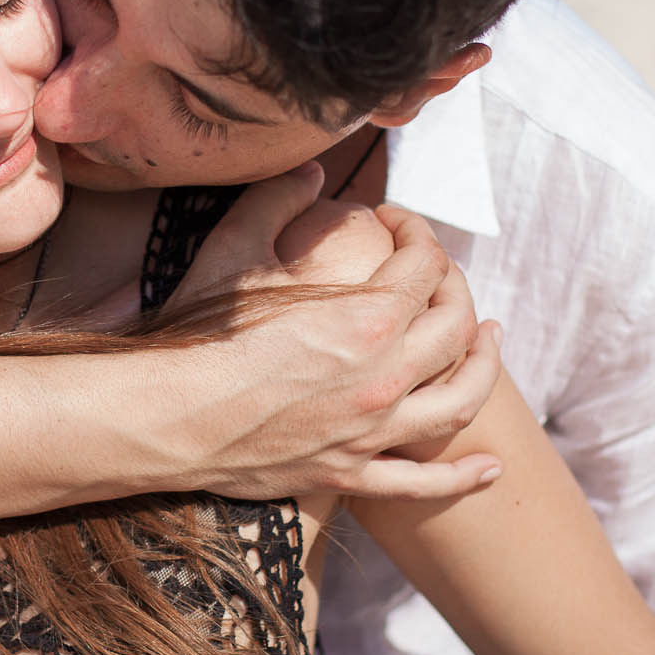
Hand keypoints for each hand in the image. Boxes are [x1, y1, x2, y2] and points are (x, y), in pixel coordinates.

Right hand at [169, 163, 502, 500]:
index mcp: (367, 317)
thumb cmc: (197, 335)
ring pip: (461, 399)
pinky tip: (490, 468)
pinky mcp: (350, 473)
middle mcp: (385, 375)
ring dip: (485, 365)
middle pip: (456, 324)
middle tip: (437, 275)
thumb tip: (313, 172)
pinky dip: (462, 477)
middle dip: (455, 287)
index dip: (415, 230)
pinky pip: (422, 482)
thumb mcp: (232, 251)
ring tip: (489, 340)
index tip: (394, 222)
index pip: (424, 262)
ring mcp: (372, 431)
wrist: (165, 417)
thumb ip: (277, 200)